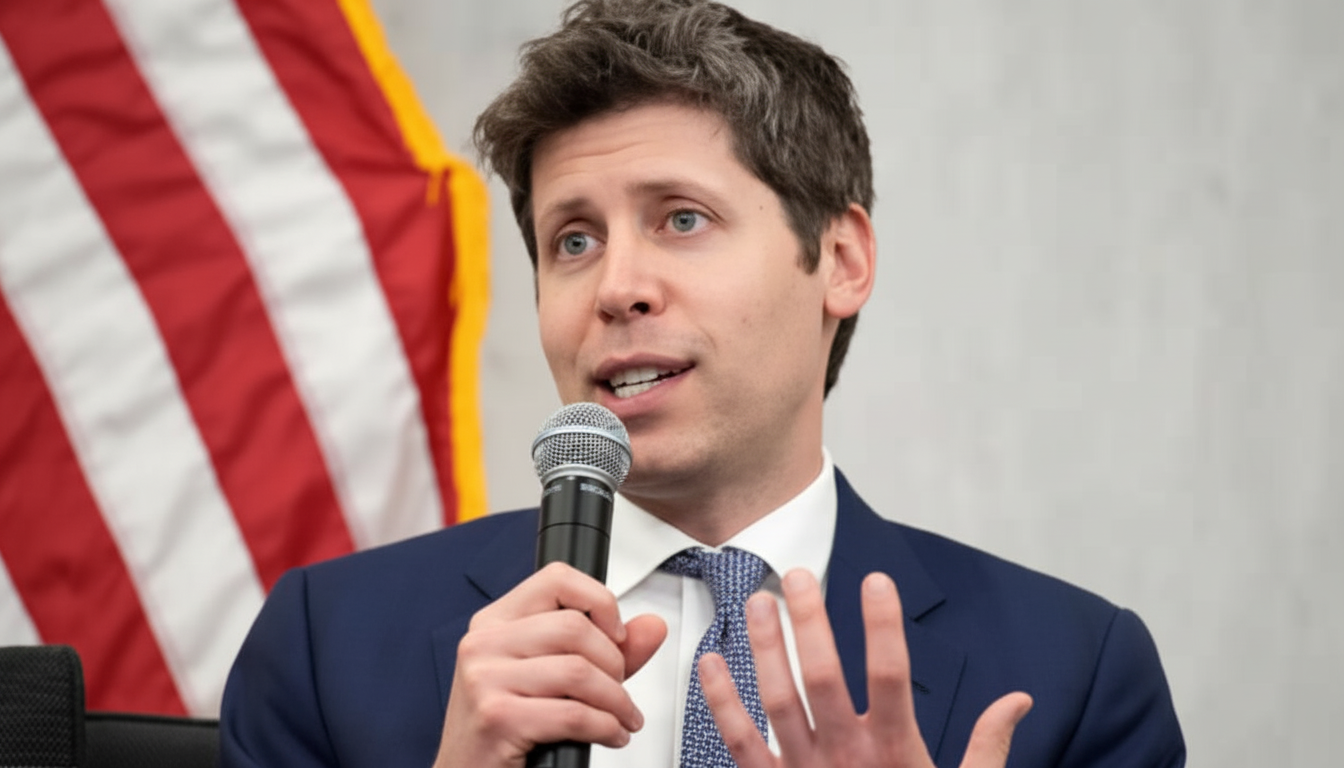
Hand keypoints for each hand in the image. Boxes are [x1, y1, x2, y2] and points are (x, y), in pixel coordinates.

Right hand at [433, 562, 666, 767]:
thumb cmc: (505, 726)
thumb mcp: (551, 678)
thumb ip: (604, 650)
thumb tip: (652, 626)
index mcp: (495, 622)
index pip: (556, 579)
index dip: (600, 601)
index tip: (616, 633)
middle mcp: (484, 642)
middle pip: (574, 627)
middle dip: (614, 664)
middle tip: (619, 690)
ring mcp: (486, 678)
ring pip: (578, 671)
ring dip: (616, 701)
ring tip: (621, 717)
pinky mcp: (497, 716)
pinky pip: (573, 714)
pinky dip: (606, 727)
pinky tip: (610, 735)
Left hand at [700, 569, 1031, 767]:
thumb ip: (988, 745)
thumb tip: (1018, 701)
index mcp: (897, 754)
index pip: (891, 676)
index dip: (883, 627)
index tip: (877, 581)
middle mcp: (847, 759)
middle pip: (824, 679)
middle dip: (810, 624)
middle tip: (798, 576)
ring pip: (778, 702)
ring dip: (765, 650)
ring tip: (758, 602)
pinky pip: (739, 743)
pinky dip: (721, 701)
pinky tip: (710, 662)